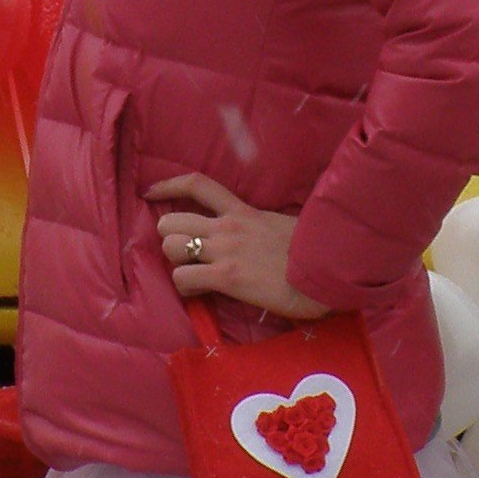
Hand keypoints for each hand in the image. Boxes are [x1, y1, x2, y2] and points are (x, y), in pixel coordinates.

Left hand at [146, 173, 326, 319]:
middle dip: (170, 238)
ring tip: (192, 273)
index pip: (198, 185)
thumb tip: (260, 234)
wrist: (328, 269)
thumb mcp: (283, 227)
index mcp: (243, 211)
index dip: (168, 186)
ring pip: (172, 246)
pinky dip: (184, 286)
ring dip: (176, 261)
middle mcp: (228, 227)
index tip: (150, 192)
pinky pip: (184, 278)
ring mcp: (226, 251)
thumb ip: (262, 227)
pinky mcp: (227, 277)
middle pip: (172, 221)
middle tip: (183, 253)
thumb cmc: (313, 252)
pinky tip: (198, 292)